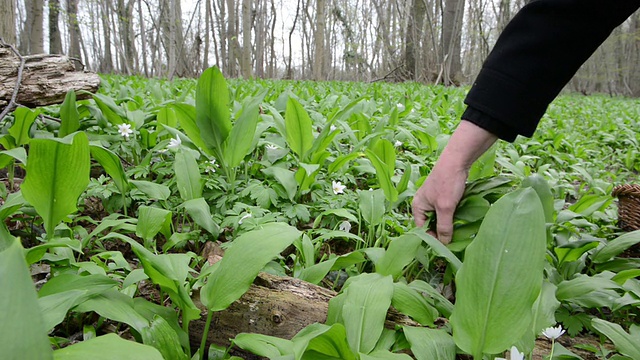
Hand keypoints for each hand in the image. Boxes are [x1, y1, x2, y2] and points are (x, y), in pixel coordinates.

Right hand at [412, 120, 497, 243]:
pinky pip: (446, 211)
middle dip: (441, 232)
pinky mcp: (443, 196)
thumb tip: (444, 244)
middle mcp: (423, 204)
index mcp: (417, 207)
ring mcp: (433, 200)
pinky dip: (453, 217)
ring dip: (449, 225)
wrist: (457, 161)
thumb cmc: (447, 183)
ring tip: (459, 232)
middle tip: (454, 241)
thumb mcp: (445, 207)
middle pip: (431, 225)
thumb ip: (444, 227)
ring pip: (440, 219)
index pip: (422, 229)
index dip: (432, 238)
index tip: (445, 246)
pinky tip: (461, 221)